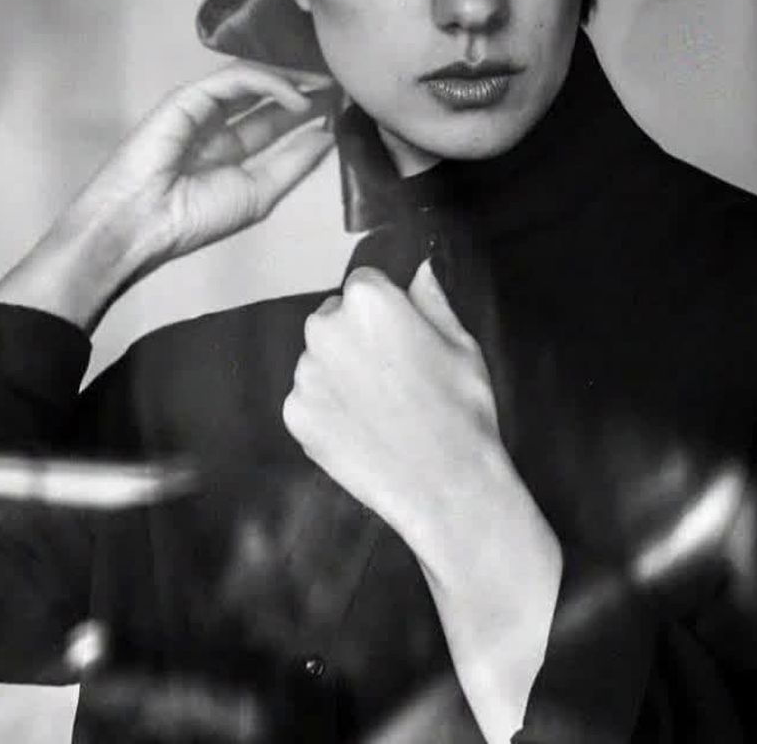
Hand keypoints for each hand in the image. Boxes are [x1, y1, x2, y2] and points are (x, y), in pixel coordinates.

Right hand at [74, 62, 336, 268]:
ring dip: (294, 78)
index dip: (311, 109)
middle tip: (344, 80)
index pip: (277, 120)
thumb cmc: (194, 218)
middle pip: (269, 94)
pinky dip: (270, 83)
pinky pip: (236, 79)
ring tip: (329, 82)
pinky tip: (297, 97)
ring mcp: (204, 107)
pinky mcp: (191, 96)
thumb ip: (292, 163)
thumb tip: (328, 136)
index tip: (347, 101)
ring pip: (255, 79)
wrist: (142, 224)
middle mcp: (219, 124)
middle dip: (307, 86)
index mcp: (231, 151)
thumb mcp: (259, 194)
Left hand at [283, 261, 561, 743]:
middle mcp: (325, 328)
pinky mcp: (294, 415)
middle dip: (357, 335)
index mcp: (368, 300)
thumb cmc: (461, 410)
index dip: (385, 306)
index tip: (401, 331)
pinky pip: (309, 397)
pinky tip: (363, 426)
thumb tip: (418, 269)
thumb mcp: (461, 342)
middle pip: (335, 317)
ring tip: (380, 404)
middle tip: (393, 371)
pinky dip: (328, 407)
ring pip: (319, 358)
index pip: (365, 281)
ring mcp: (305, 374)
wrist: (446, 487)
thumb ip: (430, 297)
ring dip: (339, 370)